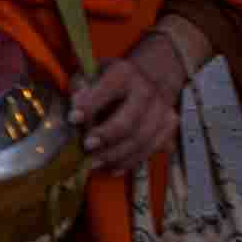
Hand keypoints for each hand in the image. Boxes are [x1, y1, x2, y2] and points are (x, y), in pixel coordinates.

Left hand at [69, 44, 183, 172]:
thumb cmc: (114, 78)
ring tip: (95, 163)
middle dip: (106, 137)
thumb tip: (77, 104)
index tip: (73, 119)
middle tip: (87, 147)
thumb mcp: (93, 73)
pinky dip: (131, 162)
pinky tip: (113, 168)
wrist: (153, 75)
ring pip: (141, 140)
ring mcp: (162, 110)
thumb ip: (81, 87)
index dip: (89, 106)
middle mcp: (146, 91)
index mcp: (124, 74)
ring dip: (116, 156)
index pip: (107, 90)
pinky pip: (151, 149)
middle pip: (128, 122)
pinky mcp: (169, 126)